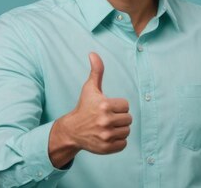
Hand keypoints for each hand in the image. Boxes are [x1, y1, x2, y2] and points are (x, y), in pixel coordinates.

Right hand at [49, 52, 131, 166]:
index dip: (118, 106)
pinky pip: (123, 143)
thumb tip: (93, 53)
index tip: (107, 107)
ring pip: (127, 131)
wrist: (72, 130)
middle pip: (128, 119)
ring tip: (107, 127)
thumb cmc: (84, 107)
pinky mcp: (106, 148)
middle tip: (107, 118)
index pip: (126, 106)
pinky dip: (118, 141)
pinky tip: (107, 136)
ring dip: (119, 129)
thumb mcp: (89, 88)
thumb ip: (96, 71)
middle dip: (119, 118)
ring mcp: (106, 135)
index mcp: (104, 105)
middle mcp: (105, 121)